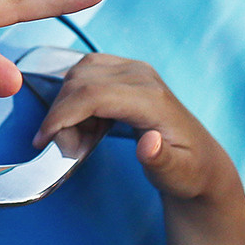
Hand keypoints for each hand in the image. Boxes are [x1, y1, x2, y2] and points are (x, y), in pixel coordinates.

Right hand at [32, 53, 240, 208]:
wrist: (201, 160)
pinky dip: (76, 100)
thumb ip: (162, 161)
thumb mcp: (178, 175)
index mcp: (153, 100)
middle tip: (67, 151)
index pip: (93, 94)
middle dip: (61, 116)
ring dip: (67, 107)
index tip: (43, 141)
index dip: (62, 114)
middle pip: (80, 81)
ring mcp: (134, 70)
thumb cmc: (189, 170)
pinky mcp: (126, 71)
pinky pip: (86, 75)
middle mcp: (142, 76)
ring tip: (80, 140)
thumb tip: (149, 143)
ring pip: (79, 74)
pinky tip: (88, 127)